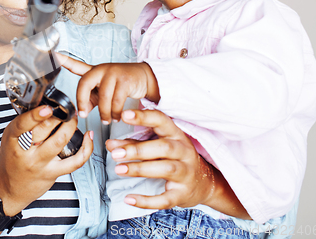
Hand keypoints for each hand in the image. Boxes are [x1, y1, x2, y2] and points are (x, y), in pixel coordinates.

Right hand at [0, 106, 93, 237]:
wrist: (9, 189)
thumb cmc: (11, 160)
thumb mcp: (10, 138)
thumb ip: (25, 123)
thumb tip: (44, 104)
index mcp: (12, 139)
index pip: (23, 124)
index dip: (37, 114)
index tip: (49, 107)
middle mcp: (25, 151)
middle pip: (44, 129)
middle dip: (59, 116)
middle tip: (67, 108)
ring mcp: (39, 163)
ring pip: (60, 141)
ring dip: (70, 126)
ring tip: (74, 118)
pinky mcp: (53, 173)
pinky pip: (74, 161)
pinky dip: (86, 148)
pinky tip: (88, 137)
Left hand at [56, 53, 158, 123]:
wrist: (144, 78)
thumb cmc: (121, 84)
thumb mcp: (104, 91)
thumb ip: (91, 99)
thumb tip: (81, 112)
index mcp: (94, 71)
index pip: (76, 65)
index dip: (65, 61)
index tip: (54, 55)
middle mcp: (101, 69)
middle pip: (84, 84)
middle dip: (82, 101)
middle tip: (84, 114)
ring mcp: (113, 73)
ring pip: (103, 97)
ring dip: (104, 113)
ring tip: (107, 120)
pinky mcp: (125, 80)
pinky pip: (116, 101)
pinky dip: (116, 113)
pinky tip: (117, 117)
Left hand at [107, 109, 249, 218]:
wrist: (204, 183)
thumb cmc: (175, 159)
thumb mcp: (157, 146)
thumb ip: (133, 144)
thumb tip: (111, 144)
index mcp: (176, 135)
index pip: (161, 121)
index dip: (143, 117)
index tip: (125, 114)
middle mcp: (184, 151)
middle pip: (163, 147)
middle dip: (138, 150)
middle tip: (116, 153)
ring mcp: (186, 173)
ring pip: (166, 169)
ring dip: (140, 169)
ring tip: (119, 170)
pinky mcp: (182, 194)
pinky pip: (165, 199)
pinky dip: (147, 201)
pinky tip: (129, 198)